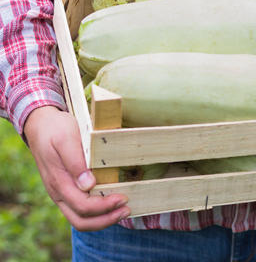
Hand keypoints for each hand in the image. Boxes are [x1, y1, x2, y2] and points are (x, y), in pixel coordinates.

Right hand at [24, 106, 129, 230]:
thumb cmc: (55, 129)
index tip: (123, 198)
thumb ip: (75, 162)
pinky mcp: (66, 189)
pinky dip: (97, 213)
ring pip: (80, 219)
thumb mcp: (66, 139)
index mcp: (58, 182)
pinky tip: (112, 204)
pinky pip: (80, 210)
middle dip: (106, 219)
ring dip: (102, 220)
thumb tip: (88, 185)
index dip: (104, 207)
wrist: (40, 124)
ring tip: (122, 211)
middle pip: (81, 220)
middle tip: (127, 209)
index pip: (83, 206)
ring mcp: (61, 193)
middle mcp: (58, 192)